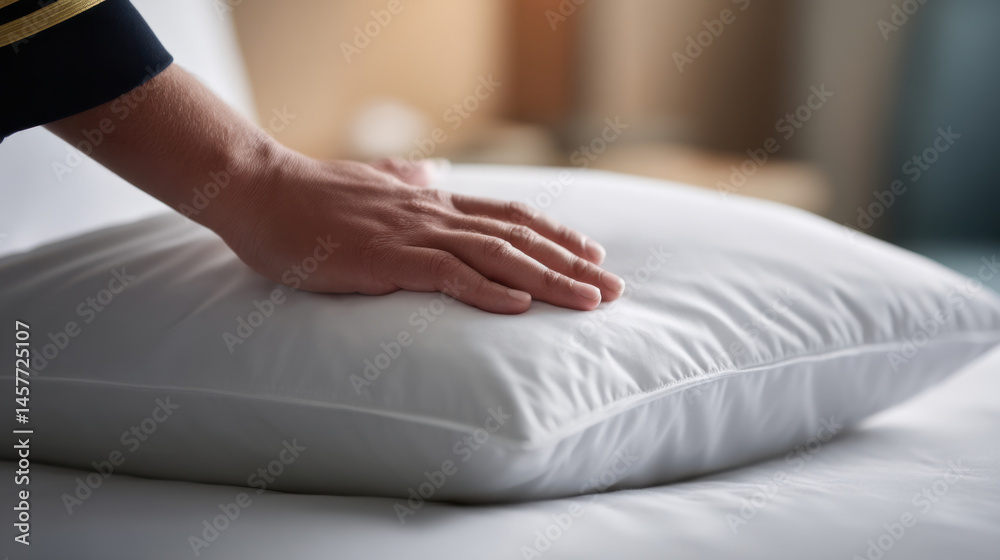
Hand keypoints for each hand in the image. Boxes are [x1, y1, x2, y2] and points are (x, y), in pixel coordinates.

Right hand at [220, 153, 624, 313]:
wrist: (260, 191)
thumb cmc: (310, 196)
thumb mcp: (373, 182)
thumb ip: (409, 177)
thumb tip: (436, 171)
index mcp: (432, 201)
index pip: (509, 216)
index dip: (555, 234)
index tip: (591, 252)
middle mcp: (433, 213)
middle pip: (518, 238)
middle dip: (570, 264)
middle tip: (612, 288)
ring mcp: (412, 234)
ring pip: (496, 256)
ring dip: (547, 279)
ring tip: (587, 300)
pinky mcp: (385, 258)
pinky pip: (447, 275)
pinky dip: (487, 290)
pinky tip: (520, 305)